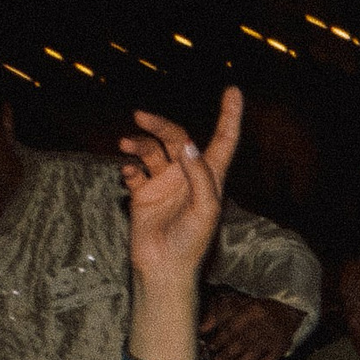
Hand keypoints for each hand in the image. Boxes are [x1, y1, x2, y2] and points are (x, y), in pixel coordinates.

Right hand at [122, 87, 241, 291]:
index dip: (230, 116)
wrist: (163, 268)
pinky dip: (130, 167)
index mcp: (210, 177)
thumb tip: (188, 143)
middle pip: (177, 137)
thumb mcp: (205, 210)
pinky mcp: (143, 194)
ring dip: (138, 143)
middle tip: (140, 116)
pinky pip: (135, 171)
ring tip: (125, 145)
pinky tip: (128, 175)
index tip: (233, 90)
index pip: (223, 140)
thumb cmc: (192, 243)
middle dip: (160, 124)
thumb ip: (201, 176)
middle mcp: (188, 176)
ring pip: (152, 149)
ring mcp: (165, 183)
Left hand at [199, 292, 303, 359]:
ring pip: (255, 352)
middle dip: (228, 354)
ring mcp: (274, 336)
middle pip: (242, 342)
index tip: (211, 347)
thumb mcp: (233, 302)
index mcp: (251, 310)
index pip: (233, 327)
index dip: (220, 339)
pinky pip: (270, 359)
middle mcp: (264, 324)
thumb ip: (216, 313)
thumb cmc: (253, 306)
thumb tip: (201, 329)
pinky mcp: (282, 346)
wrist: (285, 308)